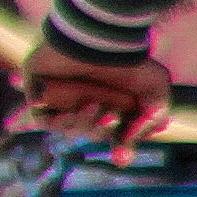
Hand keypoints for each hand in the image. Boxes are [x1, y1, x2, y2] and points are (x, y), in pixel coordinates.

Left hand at [23, 48, 171, 144]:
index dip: (120, 149)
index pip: (116, 135)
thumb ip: (151, 119)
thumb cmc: (128, 61)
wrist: (98, 39)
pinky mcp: (40, 95)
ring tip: (92, 103)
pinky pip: (44, 121)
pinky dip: (58, 120)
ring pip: (71, 129)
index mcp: (114, 104)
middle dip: (101, 129)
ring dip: (83, 121)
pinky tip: (69, 110)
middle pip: (93, 134)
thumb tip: (128, 140)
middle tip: (109, 116)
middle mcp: (90, 103)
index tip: (120, 156)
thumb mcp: (155, 89)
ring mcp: (64, 100)